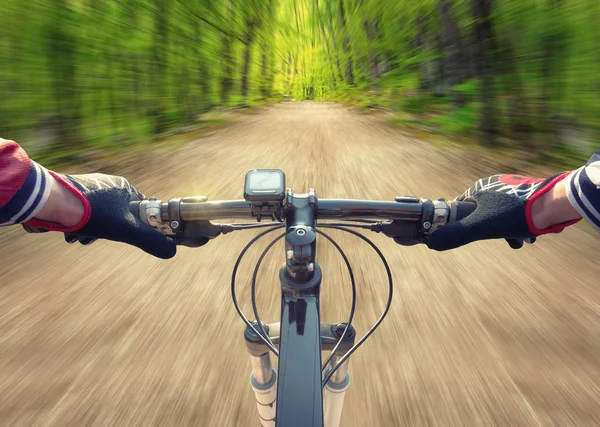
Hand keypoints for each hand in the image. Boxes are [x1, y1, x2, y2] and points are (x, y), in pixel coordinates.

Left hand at [24, 173, 176, 258]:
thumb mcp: (128, 230)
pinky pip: (82, 214)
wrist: (52, 202)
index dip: (140, 225)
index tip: (132, 236)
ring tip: (82, 237)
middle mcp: (108, 185)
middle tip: (99, 238)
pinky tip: (71, 232)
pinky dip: (79, 226)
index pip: (142, 209)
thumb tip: (172, 252)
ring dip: (92, 232)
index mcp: (125, 188)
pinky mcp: (71, 194)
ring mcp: (88, 188)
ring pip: (99, 217)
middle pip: (118, 216)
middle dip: (110, 232)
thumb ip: (151, 241)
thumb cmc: (93, 213)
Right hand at [427, 173, 580, 250]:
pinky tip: (528, 234)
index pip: (461, 206)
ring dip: (508, 230)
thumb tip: (431, 243)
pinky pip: (517, 212)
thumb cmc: (513, 214)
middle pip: (483, 212)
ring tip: (519, 240)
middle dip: (491, 230)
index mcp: (480, 187)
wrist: (552, 205)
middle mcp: (495, 184)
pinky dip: (519, 224)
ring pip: (502, 214)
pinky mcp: (528, 192)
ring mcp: (512, 187)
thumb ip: (455, 235)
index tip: (470, 235)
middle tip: (502, 239)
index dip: (462, 223)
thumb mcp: (480, 227)